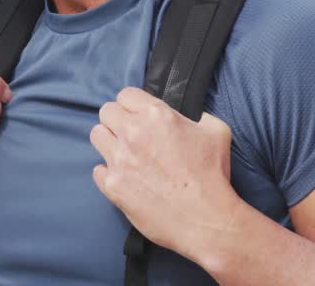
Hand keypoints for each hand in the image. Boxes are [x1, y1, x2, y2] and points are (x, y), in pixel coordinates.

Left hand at [90, 88, 240, 256]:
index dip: (133, 105)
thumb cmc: (212, 175)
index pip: (126, 95)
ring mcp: (120, 159)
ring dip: (109, 142)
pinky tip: (125, 178)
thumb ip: (200, 116)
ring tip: (124, 154)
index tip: (139, 116)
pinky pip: (98, 170)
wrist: (205, 218)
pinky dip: (109, 173)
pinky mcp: (113, 185)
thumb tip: (192, 117)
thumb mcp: (217, 132)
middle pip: (107, 112)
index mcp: (156, 115)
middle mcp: (133, 132)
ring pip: (96, 136)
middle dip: (118, 120)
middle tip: (131, 135)